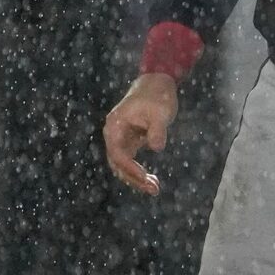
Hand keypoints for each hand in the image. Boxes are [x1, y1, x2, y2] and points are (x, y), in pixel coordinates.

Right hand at [103, 73, 178, 195]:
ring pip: (123, 166)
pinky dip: (140, 172)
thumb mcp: (160, 112)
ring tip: (155, 189)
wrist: (156, 85)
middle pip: (117, 164)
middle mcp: (114, 135)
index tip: (145, 176)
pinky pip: (130, 162)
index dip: (130, 167)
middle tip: (154, 189)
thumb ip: (157, 130)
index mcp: (114, 127)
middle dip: (133, 178)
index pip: (118, 153)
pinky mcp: (130, 142)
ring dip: (136, 179)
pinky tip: (153, 181)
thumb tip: (156, 147)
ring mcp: (121, 139)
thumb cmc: (156, 97)